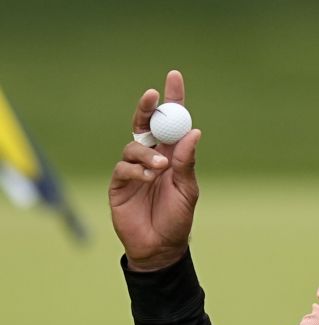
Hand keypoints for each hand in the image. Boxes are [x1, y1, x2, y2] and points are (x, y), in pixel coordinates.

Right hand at [109, 70, 201, 270]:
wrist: (160, 247)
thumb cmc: (177, 218)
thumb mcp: (188, 189)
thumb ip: (186, 162)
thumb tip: (193, 132)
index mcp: (172, 155)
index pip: (172, 122)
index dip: (172, 99)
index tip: (173, 76)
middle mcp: (152, 158)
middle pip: (145, 125)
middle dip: (148, 108)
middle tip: (153, 96)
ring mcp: (134, 170)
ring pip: (133, 146)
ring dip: (147, 153)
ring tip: (160, 169)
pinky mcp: (119, 184)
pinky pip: (123, 168)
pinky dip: (136, 170)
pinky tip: (148, 179)